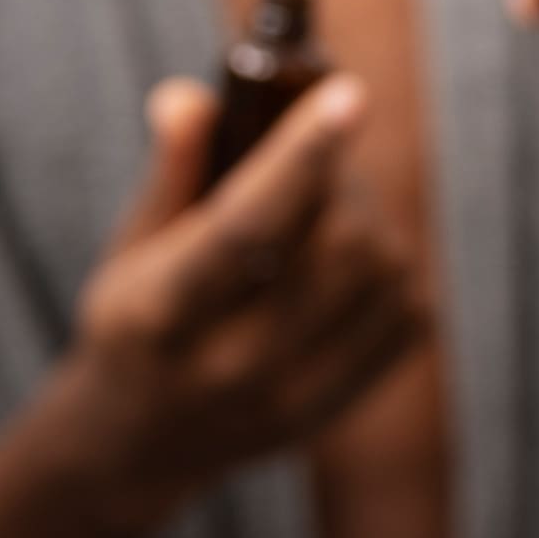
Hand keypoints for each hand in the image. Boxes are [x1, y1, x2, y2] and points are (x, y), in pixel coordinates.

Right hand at [56, 76, 418, 516]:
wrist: (143, 443)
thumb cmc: (137, 319)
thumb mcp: (130, 248)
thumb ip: (173, 172)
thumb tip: (192, 96)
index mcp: (162, 314)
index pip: (246, 228)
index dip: (301, 158)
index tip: (348, 94)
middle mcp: (233, 363)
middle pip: (335, 248)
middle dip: (341, 180)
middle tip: (320, 156)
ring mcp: (294, 396)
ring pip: (382, 276)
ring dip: (370, 220)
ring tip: (326, 211)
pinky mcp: (341, 406)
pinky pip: (408, 313)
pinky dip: (391, 270)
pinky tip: (345, 263)